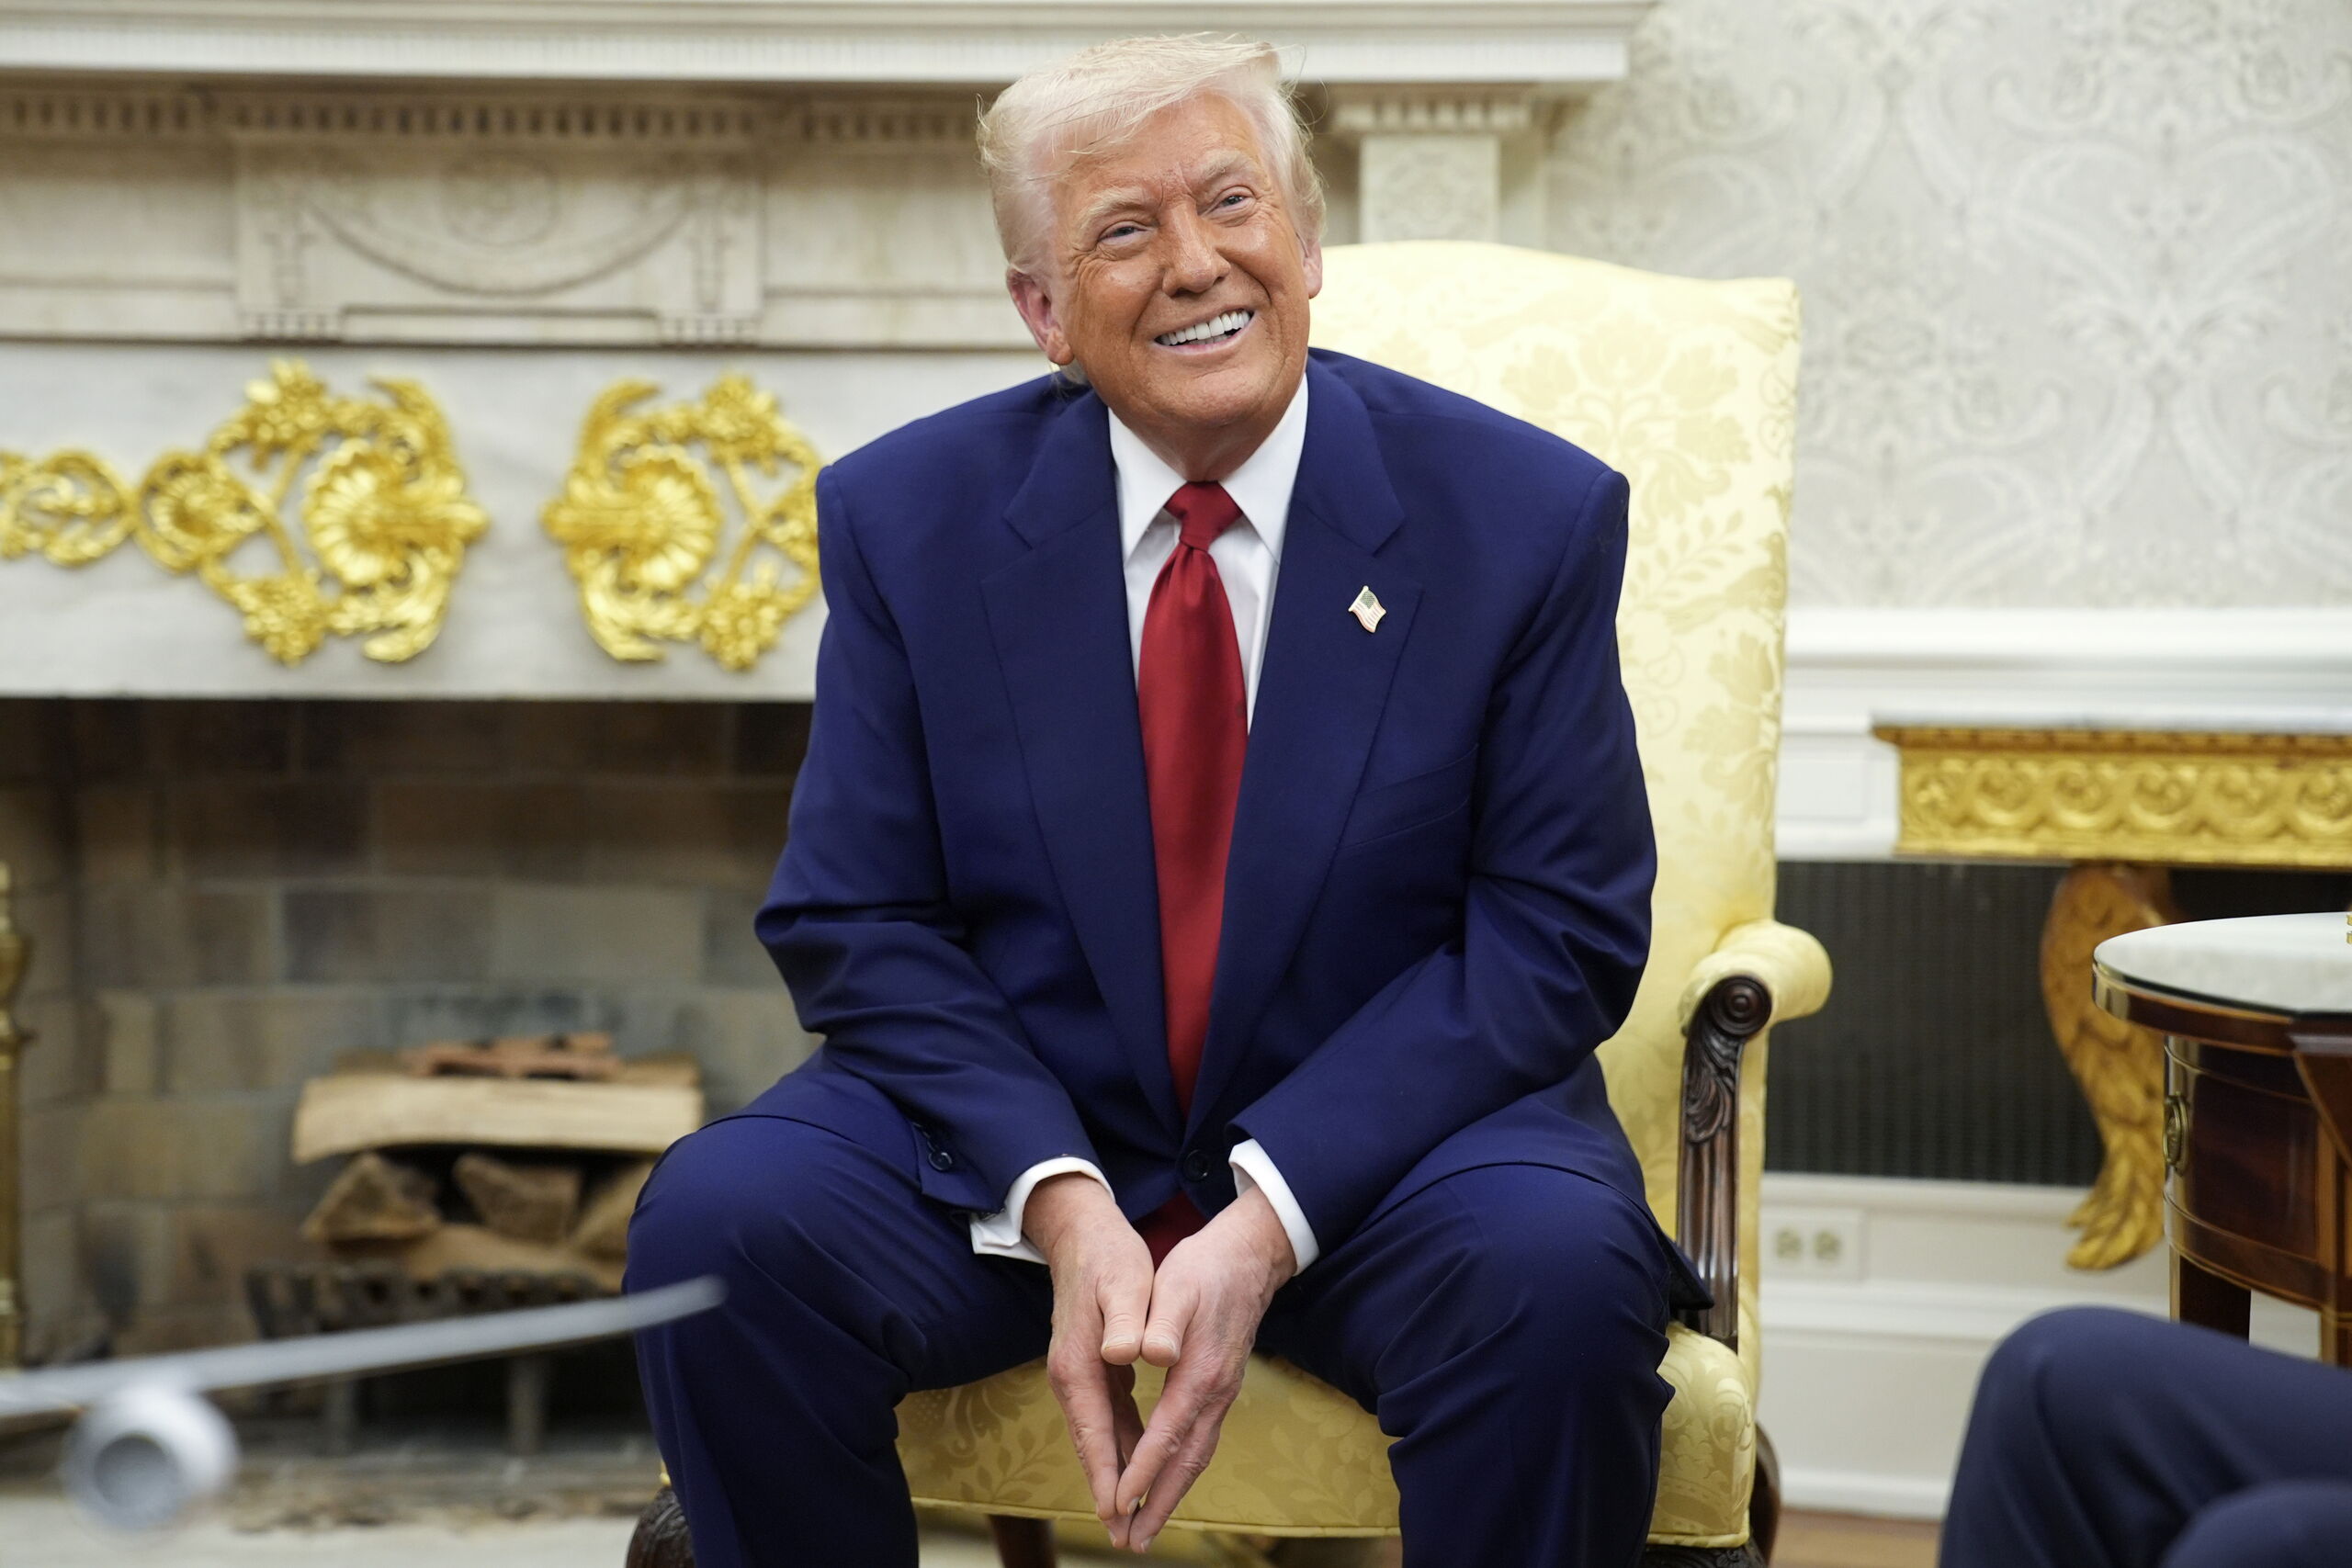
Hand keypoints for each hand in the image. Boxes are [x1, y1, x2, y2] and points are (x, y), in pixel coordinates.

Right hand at [1027, 1172, 1154, 1547]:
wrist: (1084, 1234)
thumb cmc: (1109, 1258)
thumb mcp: (1123, 1282)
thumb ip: (1125, 1320)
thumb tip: (1128, 1354)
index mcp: (1079, 1364)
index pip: (1094, 1431)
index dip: (1106, 1474)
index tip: (1116, 1513)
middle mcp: (1072, 1376)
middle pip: (1092, 1445)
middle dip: (1108, 1491)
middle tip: (1126, 1537)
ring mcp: (1080, 1374)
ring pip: (1100, 1436)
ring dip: (1115, 1474)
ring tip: (1131, 1517)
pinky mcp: (1092, 1368)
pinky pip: (1108, 1417)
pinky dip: (1120, 1445)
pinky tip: (1137, 1463)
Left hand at [1115, 1186, 1296, 1552]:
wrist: (1248, 1257)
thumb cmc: (1204, 1268)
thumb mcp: (1177, 1285)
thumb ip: (1163, 1322)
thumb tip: (1151, 1355)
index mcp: (1199, 1372)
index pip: (1168, 1433)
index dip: (1143, 1470)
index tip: (1120, 1503)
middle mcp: (1215, 1392)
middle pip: (1187, 1461)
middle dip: (1158, 1504)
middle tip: (1132, 1544)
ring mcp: (1221, 1393)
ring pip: (1196, 1456)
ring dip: (1170, 1495)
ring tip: (1145, 1529)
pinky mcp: (1219, 1388)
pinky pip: (1199, 1442)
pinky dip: (1179, 1470)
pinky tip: (1164, 1482)